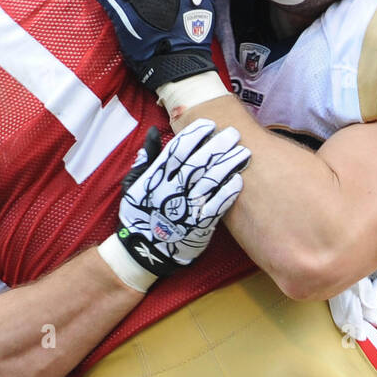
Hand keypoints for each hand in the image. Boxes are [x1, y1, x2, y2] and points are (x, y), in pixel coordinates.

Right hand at [116, 119, 249, 278]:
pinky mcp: (199, 225)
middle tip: (233, 134)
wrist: (144, 252)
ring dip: (228, 165)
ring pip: (210, 181)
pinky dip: (227, 193)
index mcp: (156, 177)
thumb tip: (154, 132)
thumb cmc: (140, 214)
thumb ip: (146, 158)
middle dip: (216, 145)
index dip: (194, 135)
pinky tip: (238, 180)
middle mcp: (171, 190)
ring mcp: (186, 207)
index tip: (209, 125)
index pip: (177, 149)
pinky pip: (216, 206)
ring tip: (243, 153)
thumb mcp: (133, 185)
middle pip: (198, 162)